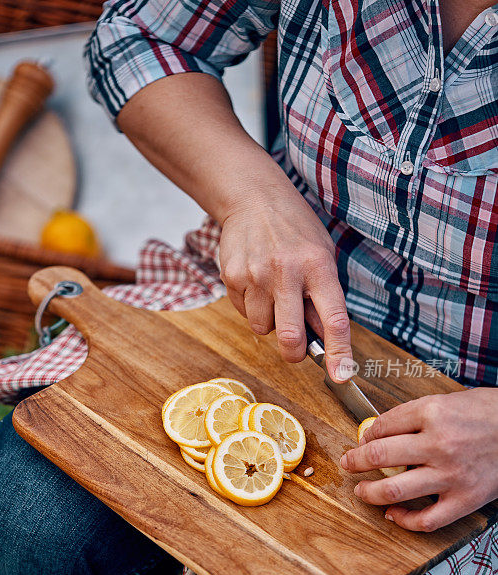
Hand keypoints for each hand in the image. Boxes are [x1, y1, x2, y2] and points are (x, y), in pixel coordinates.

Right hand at [218, 185, 351, 380]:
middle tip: (296, 349)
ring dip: (269, 322)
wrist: (254, 199)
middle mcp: (288, 272)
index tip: (342, 375)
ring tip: (273, 294)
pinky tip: (255, 282)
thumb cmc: (295, 231)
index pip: (334, 319)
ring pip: (262, 328)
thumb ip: (323, 295)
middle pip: (290, 336)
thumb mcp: (321, 254)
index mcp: (319, 267)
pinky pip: (243, 312)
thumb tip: (323, 340)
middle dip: (293, 353)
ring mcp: (257, 275)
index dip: (339, 353)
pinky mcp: (233, 277)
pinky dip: (251, 307)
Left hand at [340, 388, 497, 530]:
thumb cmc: (487, 413)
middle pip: (379, 456)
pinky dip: (404, 520)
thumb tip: (378, 432)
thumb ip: (413, 415)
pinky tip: (393, 514)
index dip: (366, 434)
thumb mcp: (447, 400)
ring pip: (394, 490)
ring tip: (361, 490)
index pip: (383, 426)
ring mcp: (451, 475)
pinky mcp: (465, 499)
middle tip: (348, 462)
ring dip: (369, 492)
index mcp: (433, 413)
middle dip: (355, 461)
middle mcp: (439, 444)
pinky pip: (425, 520)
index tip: (362, 440)